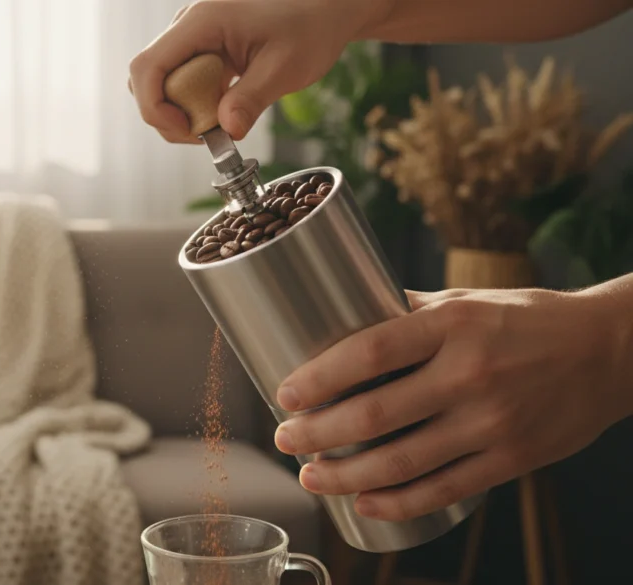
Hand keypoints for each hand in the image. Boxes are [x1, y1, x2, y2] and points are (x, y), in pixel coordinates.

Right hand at [128, 0, 380, 143]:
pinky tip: (224, 111)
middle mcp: (189, 25)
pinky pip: (183, 82)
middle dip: (169, 116)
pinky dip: (196, 105)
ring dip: (183, 113)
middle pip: (150, 79)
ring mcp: (193, 37)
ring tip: (219, 124)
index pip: (148, 66)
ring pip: (163, 84)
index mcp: (202, 21)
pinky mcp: (202, 50)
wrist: (326, 10)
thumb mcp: (285, 67)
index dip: (154, 106)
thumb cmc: (311, 26)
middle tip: (207, 136)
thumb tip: (228, 130)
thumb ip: (252, 99)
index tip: (185, 129)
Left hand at [273, 287, 632, 520]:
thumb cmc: (526, 319)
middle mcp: (469, 373)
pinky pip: (442, 490)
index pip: (369, 352)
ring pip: (401, 462)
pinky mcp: (511, 460)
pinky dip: (397, 503)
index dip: (319, 377)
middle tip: (284, 438)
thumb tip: (341, 312)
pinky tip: (365, 503)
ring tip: (311, 477)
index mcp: (453, 325)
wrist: (610, 352)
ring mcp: (492, 422)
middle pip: (373, 414)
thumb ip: (407, 312)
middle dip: (316, 433)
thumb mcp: (466, 298)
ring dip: (344, 475)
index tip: (285, 393)